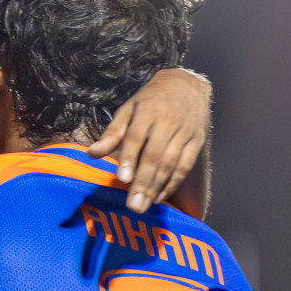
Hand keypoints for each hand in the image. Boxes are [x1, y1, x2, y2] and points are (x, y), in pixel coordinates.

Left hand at [87, 68, 211, 213]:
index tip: (122, 179)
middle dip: (143, 182)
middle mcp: (168, 122)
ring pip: (171, 163)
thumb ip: (112, 133)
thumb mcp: (128, 109)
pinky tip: (160, 196)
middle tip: (133, 205)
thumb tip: (92, 153)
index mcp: (147, 111)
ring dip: (157, 186)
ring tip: (144, 205)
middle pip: (155, 155)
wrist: (187, 84)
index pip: (137, 137)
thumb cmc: (151, 100)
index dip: (130, 158)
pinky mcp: (198, 140)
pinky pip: (186, 165)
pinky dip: (174, 182)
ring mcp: (185, 132)